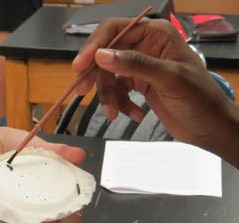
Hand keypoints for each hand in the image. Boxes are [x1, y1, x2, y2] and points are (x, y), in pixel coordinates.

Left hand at [0, 126, 86, 222]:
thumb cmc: (15, 147)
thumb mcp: (40, 146)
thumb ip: (59, 152)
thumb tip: (79, 155)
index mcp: (48, 191)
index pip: (65, 212)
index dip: (73, 216)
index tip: (75, 211)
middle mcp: (33, 203)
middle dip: (54, 220)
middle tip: (55, 211)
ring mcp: (16, 206)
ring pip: (27, 221)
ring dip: (32, 213)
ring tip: (33, 199)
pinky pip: (5, 211)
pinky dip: (10, 205)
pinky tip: (11, 196)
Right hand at [72, 18, 238, 161]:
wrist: (209, 126)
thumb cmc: (198, 99)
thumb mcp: (168, 78)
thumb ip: (135, 65)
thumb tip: (101, 56)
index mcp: (156, 34)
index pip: (115, 30)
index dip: (94, 46)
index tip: (79, 67)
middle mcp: (146, 46)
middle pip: (107, 54)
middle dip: (97, 75)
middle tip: (81, 91)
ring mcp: (141, 67)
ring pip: (110, 76)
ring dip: (109, 96)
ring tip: (114, 114)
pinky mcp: (139, 85)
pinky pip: (118, 91)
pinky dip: (121, 105)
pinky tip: (135, 115)